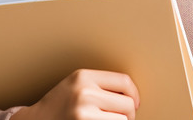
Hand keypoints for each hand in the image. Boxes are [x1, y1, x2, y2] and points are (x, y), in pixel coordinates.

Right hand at [13, 69, 139, 119]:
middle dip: (128, 114)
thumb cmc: (58, 105)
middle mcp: (84, 92)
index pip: (124, 82)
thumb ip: (100, 85)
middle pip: (127, 104)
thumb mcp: (76, 86)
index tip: (135, 103)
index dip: (134, 94)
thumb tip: (133, 96)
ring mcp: (83, 112)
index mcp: (83, 77)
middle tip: (121, 118)